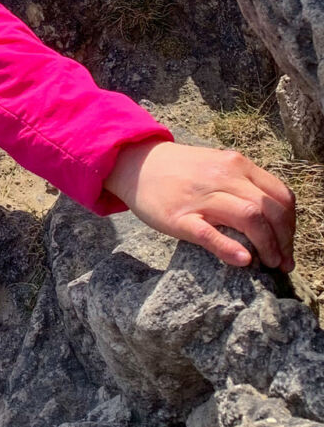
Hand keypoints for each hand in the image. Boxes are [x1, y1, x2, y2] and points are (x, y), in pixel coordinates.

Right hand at [105, 138, 294, 270]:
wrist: (135, 163)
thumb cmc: (179, 170)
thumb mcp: (217, 164)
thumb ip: (243, 183)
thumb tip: (271, 216)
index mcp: (236, 165)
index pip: (280, 196)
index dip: (291, 223)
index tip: (287, 241)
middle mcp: (224, 177)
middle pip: (271, 210)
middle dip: (285, 240)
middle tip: (283, 261)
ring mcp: (202, 197)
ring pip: (250, 218)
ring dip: (268, 246)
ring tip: (268, 263)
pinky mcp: (180, 217)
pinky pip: (210, 234)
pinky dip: (230, 248)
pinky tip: (243, 260)